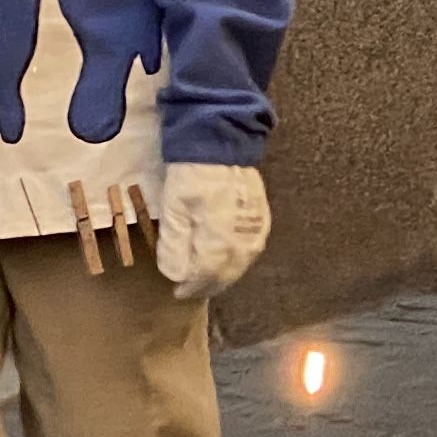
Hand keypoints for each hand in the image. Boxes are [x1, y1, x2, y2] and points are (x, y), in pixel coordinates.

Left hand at [156, 163, 270, 299]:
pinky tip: (228, 260)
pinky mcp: (262, 218)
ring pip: (242, 263)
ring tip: (208, 279)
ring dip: (225, 275)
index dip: (192, 286)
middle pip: (227, 273)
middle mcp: (244, 239)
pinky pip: (252, 249)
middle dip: (209, 285)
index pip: (206, 274)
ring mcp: (257, 228)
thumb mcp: (173, 209)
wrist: (221, 144)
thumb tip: (177, 275)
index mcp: (220, 238)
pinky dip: (238, 261)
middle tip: (193, 290)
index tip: (178, 292)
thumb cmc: (191, 176)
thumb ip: (175, 246)